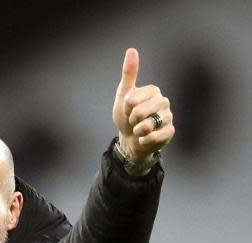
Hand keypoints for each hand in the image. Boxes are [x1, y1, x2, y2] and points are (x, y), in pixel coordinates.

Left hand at [112, 48, 174, 162]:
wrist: (130, 139)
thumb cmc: (126, 116)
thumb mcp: (123, 95)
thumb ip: (129, 74)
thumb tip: (132, 50)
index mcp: (153, 90)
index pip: (132, 100)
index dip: (126, 108)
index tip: (128, 109)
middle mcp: (164, 102)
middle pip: (139, 112)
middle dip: (131, 119)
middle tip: (134, 121)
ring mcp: (169, 117)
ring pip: (147, 125)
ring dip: (137, 131)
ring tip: (139, 129)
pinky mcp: (170, 132)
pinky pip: (153, 137)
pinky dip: (144, 140)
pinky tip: (145, 138)